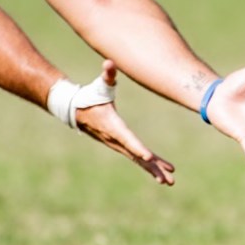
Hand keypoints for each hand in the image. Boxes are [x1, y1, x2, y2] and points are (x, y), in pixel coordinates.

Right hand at [73, 61, 175, 185]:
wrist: (75, 111)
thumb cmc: (90, 95)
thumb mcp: (99, 85)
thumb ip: (107, 75)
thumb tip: (110, 63)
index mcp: (112, 126)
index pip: (127, 138)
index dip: (138, 148)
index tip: (149, 158)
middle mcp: (115, 139)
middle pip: (136, 155)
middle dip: (152, 167)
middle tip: (168, 179)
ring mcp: (117, 144)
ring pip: (137, 160)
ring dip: (154, 170)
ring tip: (170, 181)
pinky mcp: (120, 145)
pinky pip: (136, 157)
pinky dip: (149, 165)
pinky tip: (161, 173)